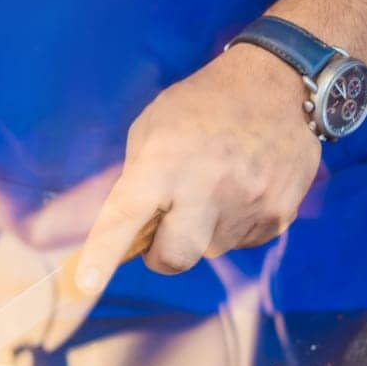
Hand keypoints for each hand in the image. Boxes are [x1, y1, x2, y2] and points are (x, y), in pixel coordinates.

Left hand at [72, 44, 321, 292]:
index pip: (125, 218)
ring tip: (214, 186)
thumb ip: (136, 179)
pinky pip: (243, 241)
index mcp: (163, 164)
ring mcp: (247, 203)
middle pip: (174, 258)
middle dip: (163, 254)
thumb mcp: (153, 128)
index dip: (103, 254)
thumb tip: (123, 228)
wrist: (278, 83)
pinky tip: (241, 187)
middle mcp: (206, 188)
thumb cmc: (202, 105)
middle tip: (166, 226)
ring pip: (210, 249)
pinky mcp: (279, 213)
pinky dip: (234, 224)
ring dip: (203, 231)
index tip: (87, 282)